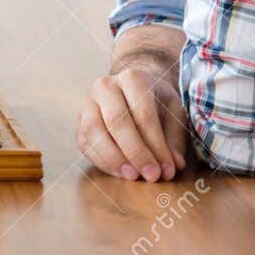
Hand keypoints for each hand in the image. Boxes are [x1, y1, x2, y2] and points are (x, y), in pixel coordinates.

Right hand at [77, 63, 189, 182]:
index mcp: (133, 78)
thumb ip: (174, 138)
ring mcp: (88, 102)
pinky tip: (120, 173)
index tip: (167, 169)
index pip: (143, 114)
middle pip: (116, 121)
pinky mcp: (79, 121)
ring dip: (114, 158)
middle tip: (151, 176)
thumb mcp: (174, 112)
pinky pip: (85, 142)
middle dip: (135, 152)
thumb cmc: (156, 102)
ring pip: (94, 131)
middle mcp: (105, 86)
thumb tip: (174, 165)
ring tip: (133, 176)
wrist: (131, 89)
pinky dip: (102, 161)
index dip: (156, 145)